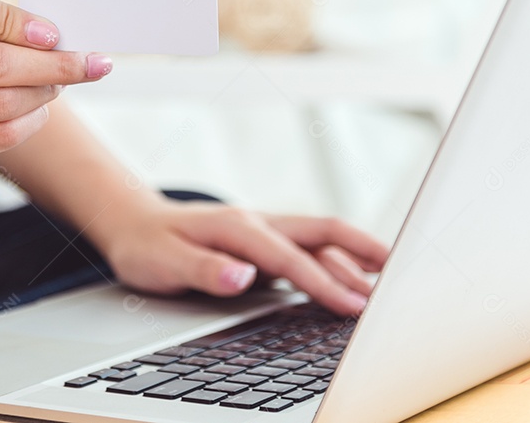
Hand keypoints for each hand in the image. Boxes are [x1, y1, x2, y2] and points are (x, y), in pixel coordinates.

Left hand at [97, 196, 389, 316]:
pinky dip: (331, 260)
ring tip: (383, 281)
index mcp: (239, 228)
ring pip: (317, 240)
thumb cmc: (145, 245)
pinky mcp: (259, 241)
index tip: (356, 307)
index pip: (293, 259)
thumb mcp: (164, 262)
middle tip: (400, 270)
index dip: (326, 284)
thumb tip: (245, 277)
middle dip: (362, 249)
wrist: (129, 222)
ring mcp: (261, 230)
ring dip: (351, 257)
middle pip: (322, 231)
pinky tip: (343, 278)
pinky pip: (305, 248)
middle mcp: (257, 224)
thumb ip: (206, 270)